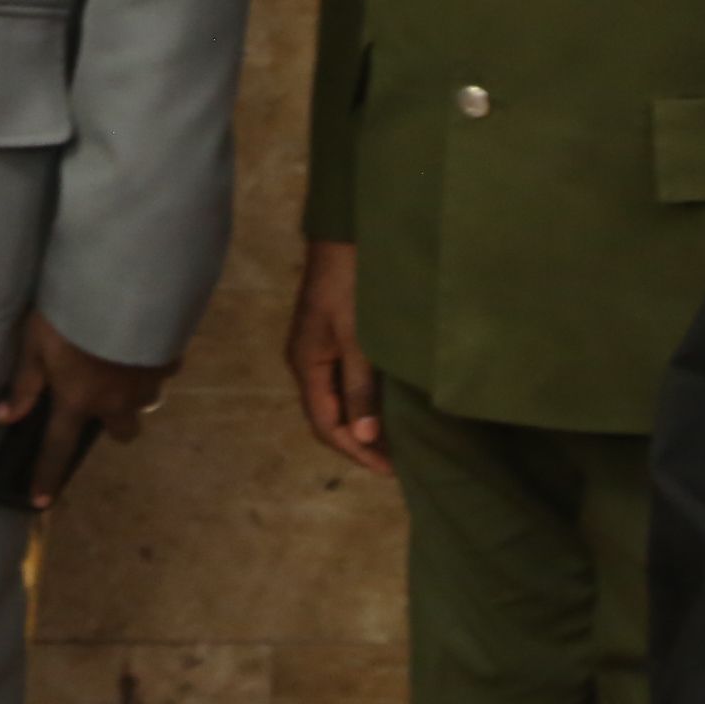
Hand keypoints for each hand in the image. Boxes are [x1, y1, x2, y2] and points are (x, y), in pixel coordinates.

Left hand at [0, 310, 170, 509]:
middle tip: (102, 398)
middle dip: (114, 423)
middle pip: (122, 433)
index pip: (58, 447)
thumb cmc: (70, 314)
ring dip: (135, 393)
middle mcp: (116, 402)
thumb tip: (2, 418)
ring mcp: (147, 382)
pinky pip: (163, 369)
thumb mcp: (35, 342)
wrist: (124, 286)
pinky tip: (143, 342)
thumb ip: (23, 382)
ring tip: (125, 367)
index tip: (42, 502)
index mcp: (78, 401)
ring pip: (146, 402)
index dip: (47, 475)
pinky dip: (153, 362)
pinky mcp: (169, 358)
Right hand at [287, 240, 390, 474]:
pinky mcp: (333, 335)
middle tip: (397, 461)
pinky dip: (364, 398)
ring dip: (363, 420)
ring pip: (338, 398)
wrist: (347, 233)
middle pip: (329, 415)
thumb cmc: (351, 284)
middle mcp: (308, 361)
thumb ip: (360, 387)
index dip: (356, 450)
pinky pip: (345, 379)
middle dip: (360, 441)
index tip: (390, 469)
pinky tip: (387, 403)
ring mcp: (319, 347)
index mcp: (307, 365)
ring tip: (396, 439)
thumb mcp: (358, 338)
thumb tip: (363, 437)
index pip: (326, 425)